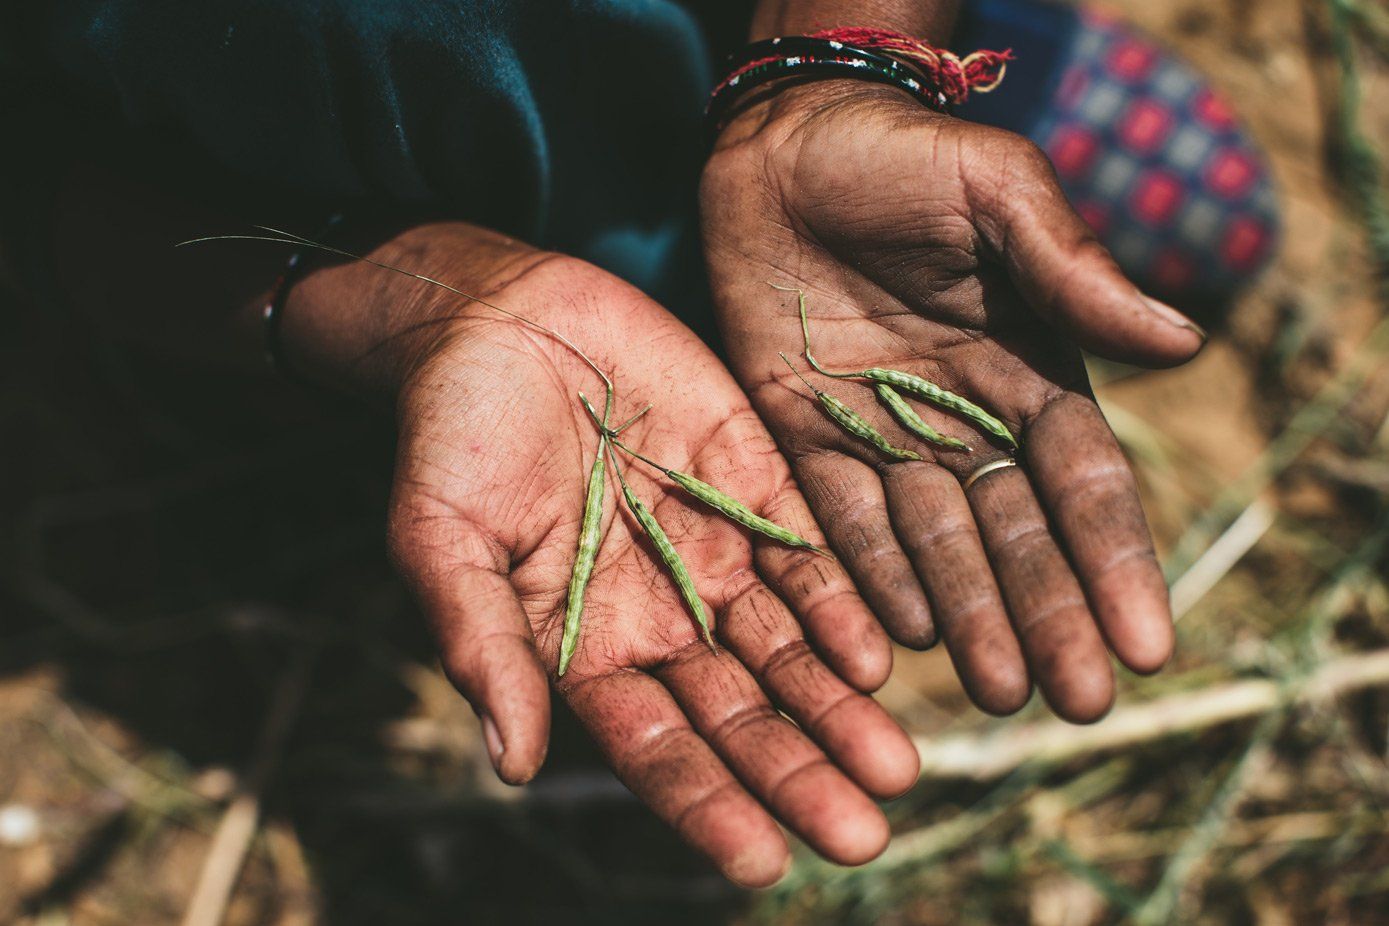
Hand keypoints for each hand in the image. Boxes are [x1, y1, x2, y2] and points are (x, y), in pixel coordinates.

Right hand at [289, 224, 918, 884]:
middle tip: (863, 833)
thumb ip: (482, 644)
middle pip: (740, 711)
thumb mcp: (441, 540)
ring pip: (790, 645)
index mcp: (584, 644)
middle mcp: (661, 612)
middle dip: (798, 772)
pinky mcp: (754, 476)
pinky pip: (808, 550)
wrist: (497, 316)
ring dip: (839, 704)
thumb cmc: (450, 434)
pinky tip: (880, 654)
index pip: (656, 744)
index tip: (761, 862)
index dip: (706, 803)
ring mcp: (713, 546)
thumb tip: (513, 765)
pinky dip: (844, 601)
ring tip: (895, 765)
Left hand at [701, 83, 1204, 722]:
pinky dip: (868, 575)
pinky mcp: (799, 433)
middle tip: (1078, 702)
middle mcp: (961, 418)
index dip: (1113, 561)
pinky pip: (838, 517)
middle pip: (1015, 534)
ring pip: (934, 543)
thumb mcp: (999, 194)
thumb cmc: (904, 157)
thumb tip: (1184, 343)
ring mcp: (880, 433)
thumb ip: (1072, 270)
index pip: (1082, 482)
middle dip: (1049, 615)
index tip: (1146, 644)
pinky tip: (903, 638)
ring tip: (1000, 690)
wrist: (784, 144)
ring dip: (970, 616)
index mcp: (1027, 367)